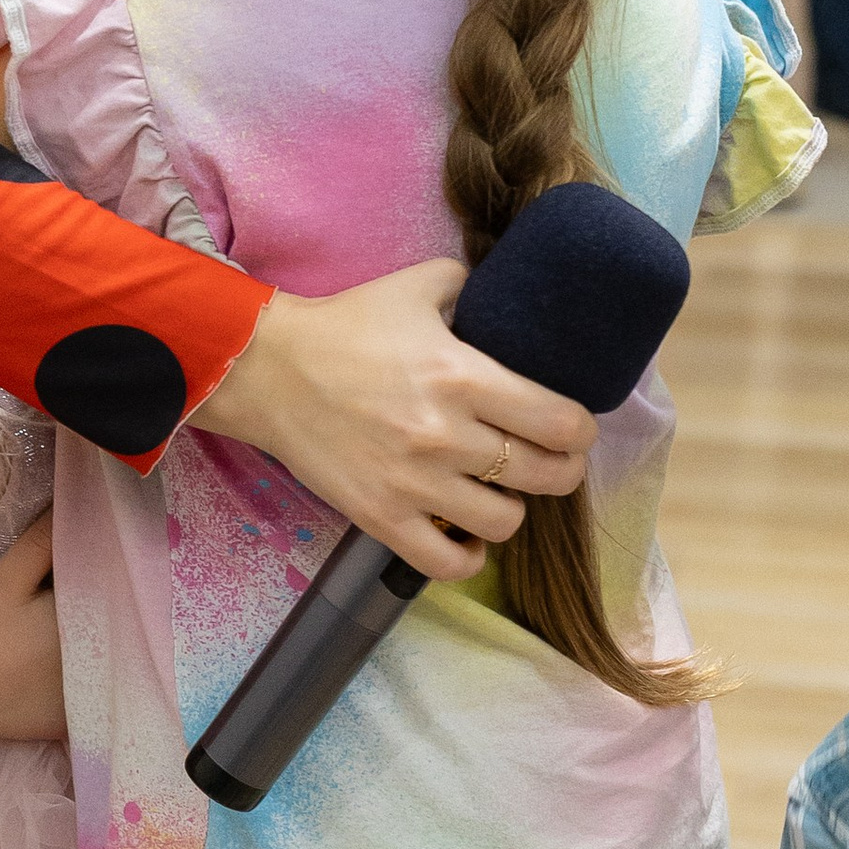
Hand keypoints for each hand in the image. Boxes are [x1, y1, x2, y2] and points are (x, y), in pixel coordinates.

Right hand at [191, 263, 591, 578]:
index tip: (573, 429)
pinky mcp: (381, 518)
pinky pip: (448, 563)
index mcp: (464, 376)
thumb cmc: (346, 326)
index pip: (561, 422)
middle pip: (546, 475)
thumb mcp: (417, 285)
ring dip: (512, 507)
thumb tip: (507, 296)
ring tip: (498, 491)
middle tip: (550, 462)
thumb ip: (472, 287)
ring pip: (505, 522)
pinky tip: (466, 535)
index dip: (581, 431)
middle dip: (562, 470)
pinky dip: (468, 555)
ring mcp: (413, 484)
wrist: (267, 370)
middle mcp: (446, 435)